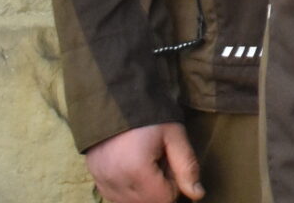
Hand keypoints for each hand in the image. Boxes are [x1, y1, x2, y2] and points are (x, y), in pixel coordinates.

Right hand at [84, 123, 202, 202]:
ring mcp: (102, 182)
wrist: (116, 100)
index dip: (175, 185)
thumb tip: (198, 195)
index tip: (173, 164)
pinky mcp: (95, 179)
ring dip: (144, 191)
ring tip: (147, 164)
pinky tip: (133, 170)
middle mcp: (115, 181)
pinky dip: (128, 191)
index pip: (164, 199)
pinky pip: (115, 198)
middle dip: (160, 188)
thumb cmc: (150, 116)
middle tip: (161, 162)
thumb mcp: (175, 136)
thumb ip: (187, 167)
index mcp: (137, 170)